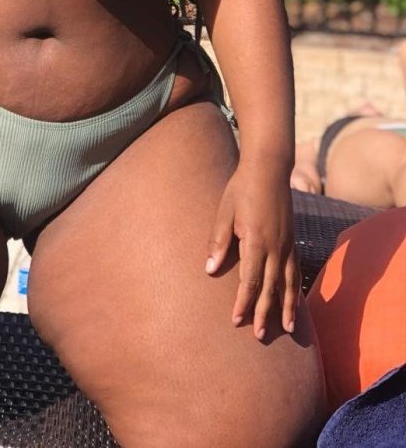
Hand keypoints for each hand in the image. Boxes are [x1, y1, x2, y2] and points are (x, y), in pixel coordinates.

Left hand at [205, 164, 298, 339]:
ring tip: (289, 329)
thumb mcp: (224, 212)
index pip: (250, 281)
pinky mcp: (292, 240)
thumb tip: (210, 270)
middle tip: (259, 336)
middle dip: (264, 313)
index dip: (244, 302)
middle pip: (270, 287)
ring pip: (288, 283)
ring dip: (287, 307)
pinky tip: (296, 300)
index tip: (236, 320)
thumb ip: (218, 241)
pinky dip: (296, 289)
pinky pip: (295, 270)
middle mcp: (276, 247)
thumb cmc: (241, 188)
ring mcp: (287, 244)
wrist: (268, 168)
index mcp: (256, 241)